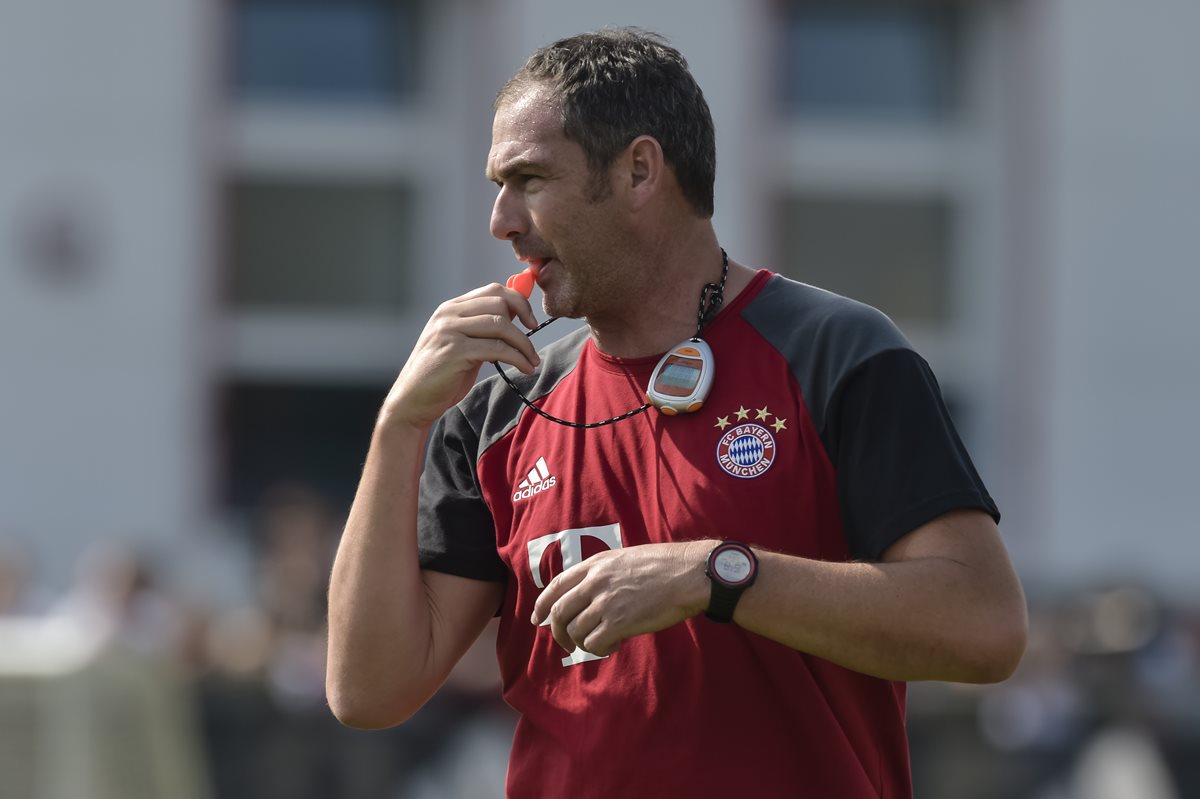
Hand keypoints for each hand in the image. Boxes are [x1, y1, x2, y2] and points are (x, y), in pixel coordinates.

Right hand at [381, 283, 540, 429]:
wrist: (412, 400)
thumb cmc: (441, 375)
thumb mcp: (462, 344)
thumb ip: (482, 329)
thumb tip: (515, 316)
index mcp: (451, 308)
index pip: (493, 290)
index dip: (518, 301)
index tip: (531, 320)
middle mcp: (449, 314)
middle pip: (499, 303)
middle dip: (525, 321)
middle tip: (533, 346)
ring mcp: (450, 331)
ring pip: (501, 324)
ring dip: (524, 344)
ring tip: (532, 361)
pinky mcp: (455, 351)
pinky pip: (497, 348)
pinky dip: (517, 358)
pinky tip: (525, 368)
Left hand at [530, 541, 711, 656]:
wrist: (687, 574)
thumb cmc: (663, 566)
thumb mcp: (624, 558)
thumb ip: (603, 573)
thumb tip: (590, 595)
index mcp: (595, 565)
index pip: (556, 586)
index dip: (542, 605)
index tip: (537, 619)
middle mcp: (594, 583)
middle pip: (558, 612)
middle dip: (557, 632)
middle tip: (566, 642)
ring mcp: (605, 603)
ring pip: (575, 631)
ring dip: (582, 643)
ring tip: (600, 643)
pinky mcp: (618, 623)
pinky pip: (594, 644)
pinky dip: (598, 649)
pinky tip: (613, 646)